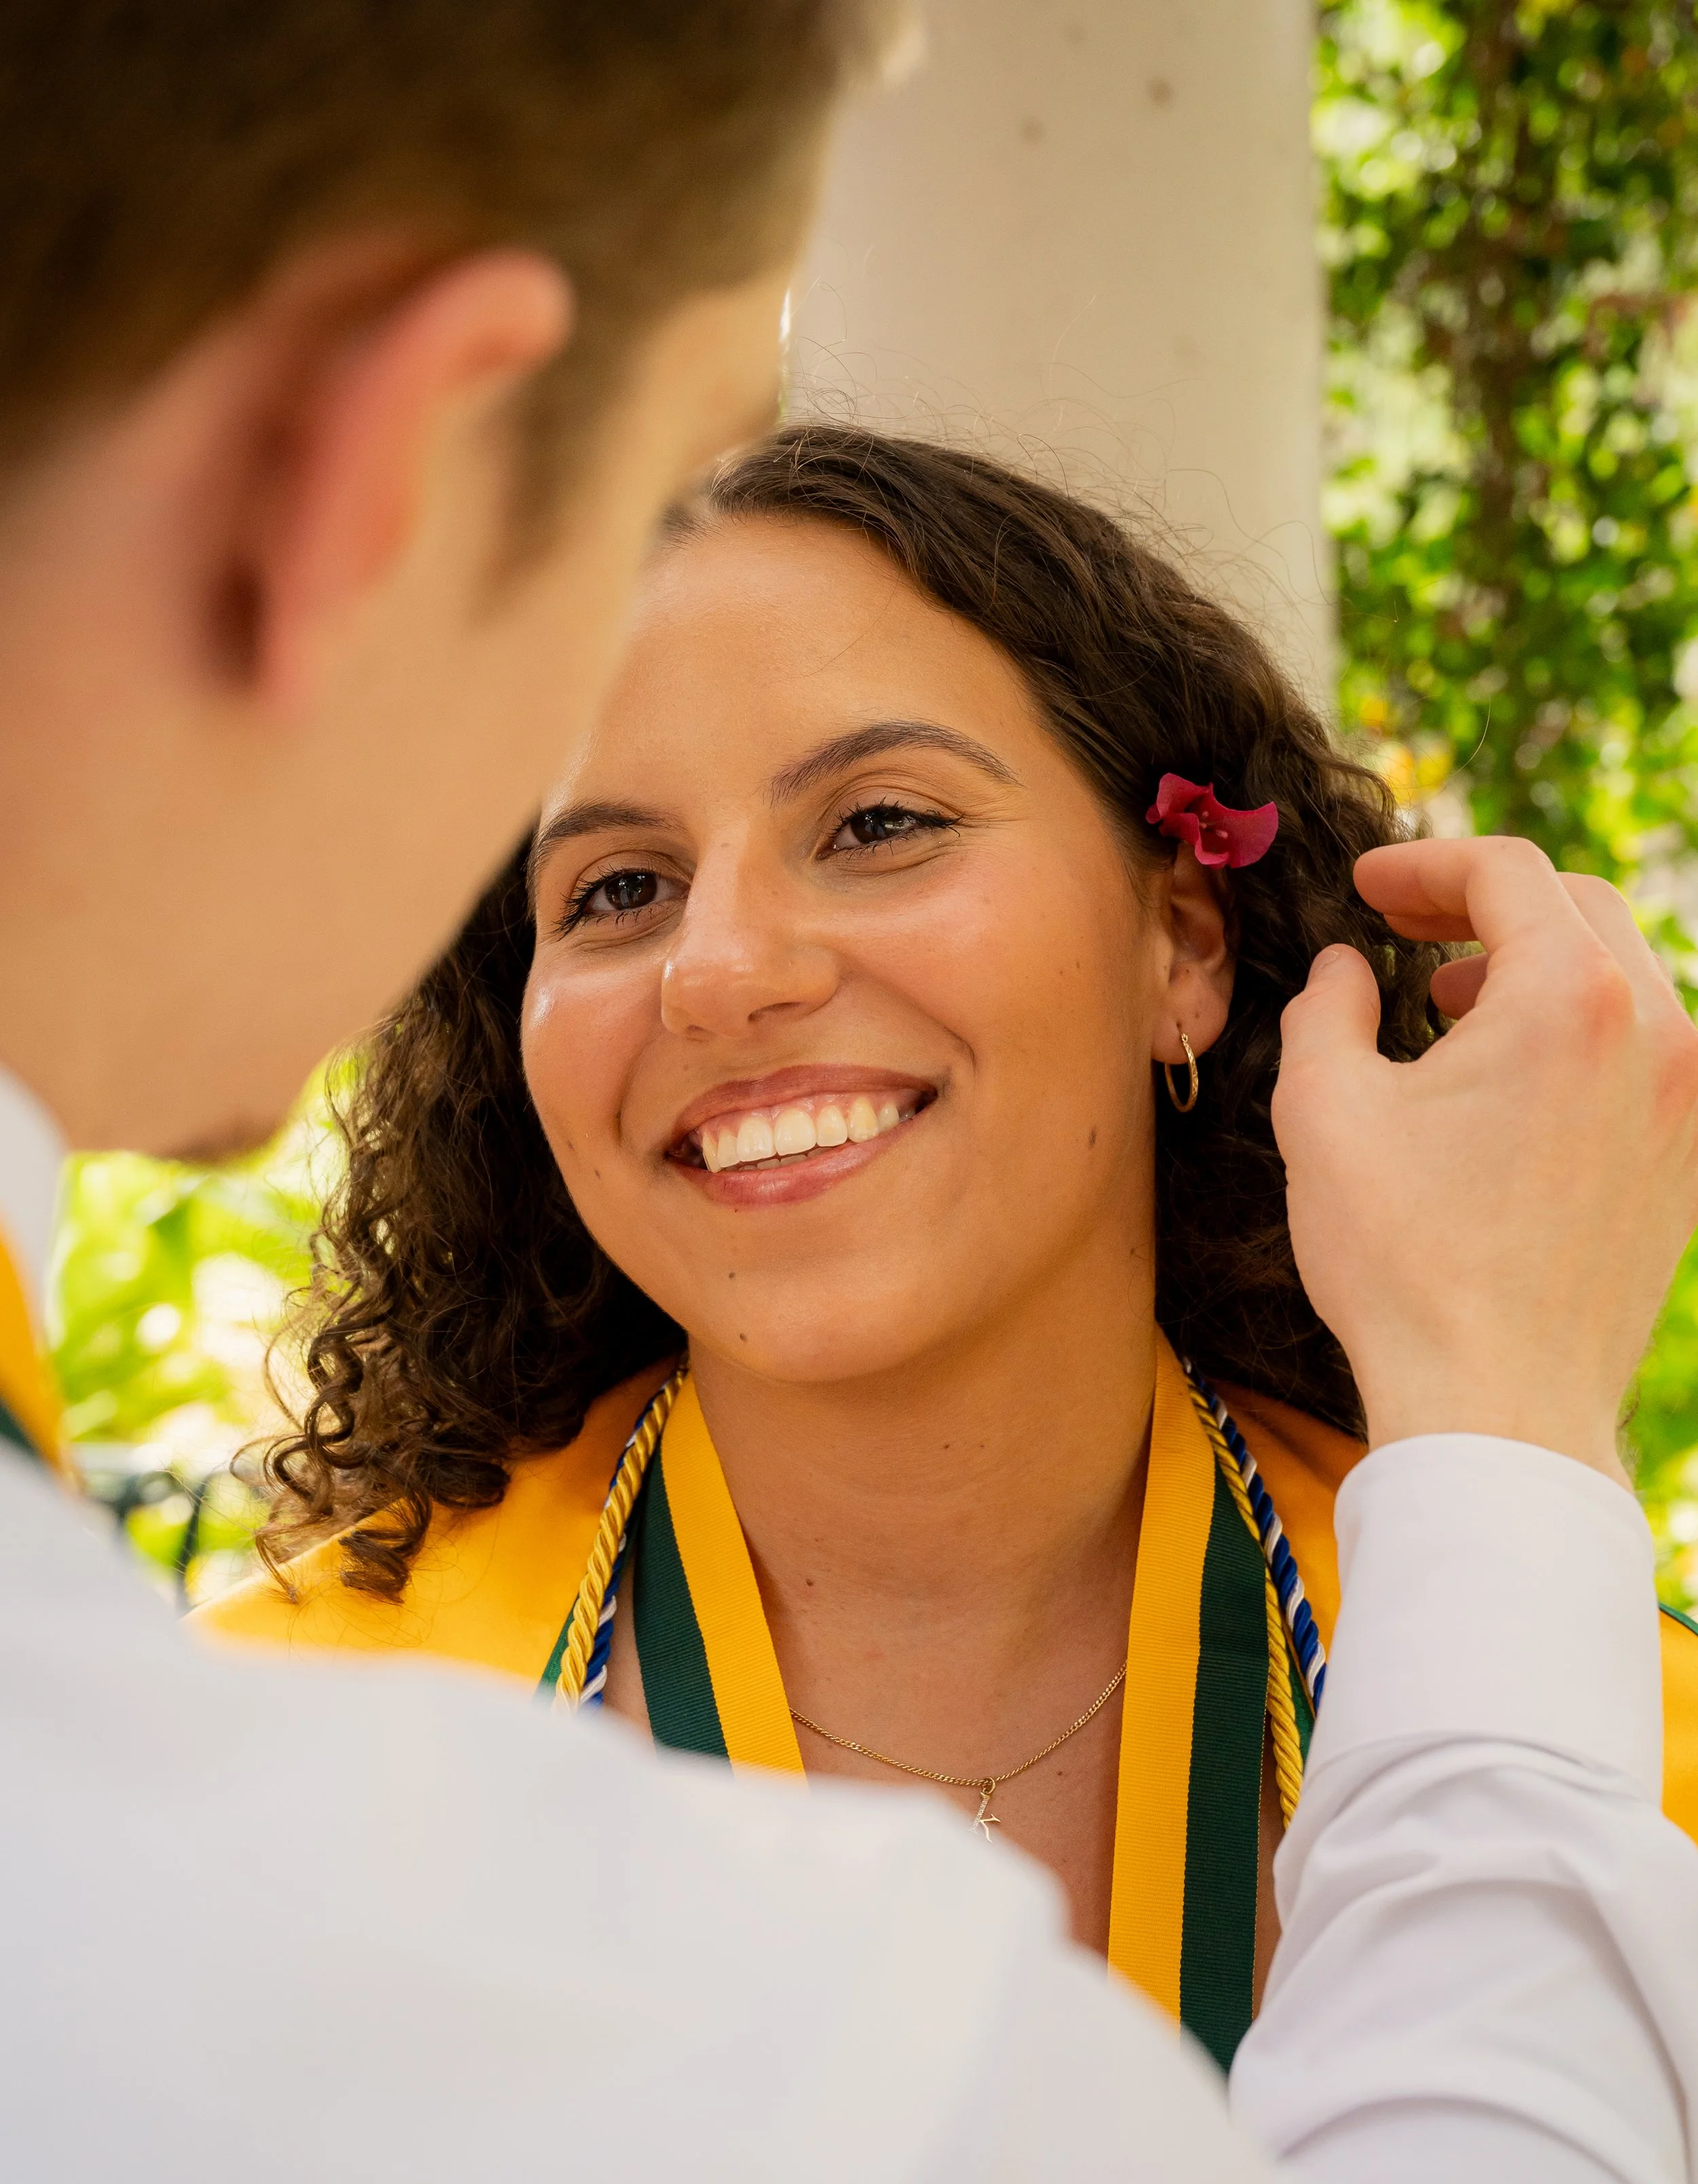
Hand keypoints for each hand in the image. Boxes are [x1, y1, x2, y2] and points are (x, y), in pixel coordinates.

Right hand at [1272, 836, 1697, 1481]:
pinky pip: (1641, 1047)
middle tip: (1402, 925)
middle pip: (1575, 907)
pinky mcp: (1689, 1158)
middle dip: (1481, 903)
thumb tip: (1349, 968)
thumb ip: (1328, 1008)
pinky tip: (1504, 1078)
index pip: (1506, 872)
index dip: (1423, 863)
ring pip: (1618, 975)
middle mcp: (1659, 1031)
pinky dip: (1574, 1028)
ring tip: (1448, 1003)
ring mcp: (1689, 1099)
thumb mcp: (1324, 1109)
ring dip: (1530, 964)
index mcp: (1571, 998)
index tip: (1364, 886)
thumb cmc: (1404, 1259)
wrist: (1496, 1405)